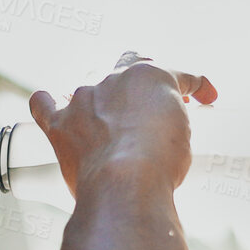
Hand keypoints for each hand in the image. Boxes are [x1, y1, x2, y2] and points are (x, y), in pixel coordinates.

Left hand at [27, 53, 215, 196]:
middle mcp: (114, 79)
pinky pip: (44, 103)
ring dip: (101, 98)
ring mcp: (83, 99)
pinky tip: (52, 105)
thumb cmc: (159, 164)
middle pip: (129, 64)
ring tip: (109, 118)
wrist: (125, 185)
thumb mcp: (183, 136)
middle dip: (143, 78)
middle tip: (152, 99)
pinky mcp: (60, 124)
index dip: (194, 85)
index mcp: (151, 76)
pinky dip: (48, 103)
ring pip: (89, 84)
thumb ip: (170, 120)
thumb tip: (158, 131)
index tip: (204, 97)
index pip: (177, 74)